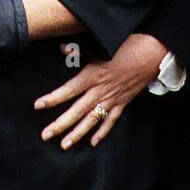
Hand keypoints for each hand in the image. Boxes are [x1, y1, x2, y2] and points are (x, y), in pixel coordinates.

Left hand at [34, 33, 167, 148]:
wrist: (152, 54)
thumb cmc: (127, 45)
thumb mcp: (101, 44)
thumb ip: (78, 50)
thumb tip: (61, 48)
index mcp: (93, 75)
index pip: (68, 90)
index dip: (52, 98)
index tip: (38, 106)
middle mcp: (101, 90)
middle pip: (77, 111)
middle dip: (60, 124)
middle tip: (44, 135)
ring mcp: (112, 99)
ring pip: (92, 120)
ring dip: (77, 134)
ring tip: (63, 145)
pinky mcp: (123, 103)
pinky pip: (111, 121)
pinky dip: (102, 132)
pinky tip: (92, 142)